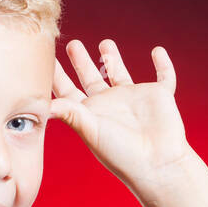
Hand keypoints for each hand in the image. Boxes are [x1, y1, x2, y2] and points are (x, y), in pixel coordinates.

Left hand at [50, 40, 190, 187]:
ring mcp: (134, 100)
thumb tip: (44, 106)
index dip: (58, 76)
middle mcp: (110, 105)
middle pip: (91, 79)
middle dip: (81, 62)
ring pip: (120, 74)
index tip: (46, 59)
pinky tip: (158, 52)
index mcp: (91, 113)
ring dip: (113, 59)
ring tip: (104, 43)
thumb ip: (70, 113)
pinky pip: (163, 77)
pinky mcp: (159, 96)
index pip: (69, 91)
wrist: (156, 163)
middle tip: (72, 44)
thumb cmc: (121, 153)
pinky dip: (163, 65)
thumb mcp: (90, 130)